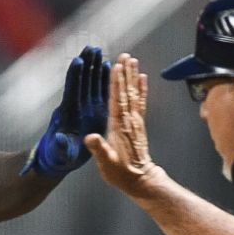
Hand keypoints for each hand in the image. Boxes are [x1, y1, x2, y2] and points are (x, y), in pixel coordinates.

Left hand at [21, 45, 109, 177]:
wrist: (61, 159)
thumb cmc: (58, 157)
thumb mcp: (60, 153)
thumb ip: (61, 146)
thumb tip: (60, 138)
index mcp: (68, 114)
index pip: (71, 91)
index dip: (74, 76)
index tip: (77, 61)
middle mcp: (76, 106)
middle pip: (81, 80)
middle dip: (86, 64)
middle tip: (91, 47)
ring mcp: (85, 106)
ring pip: (90, 82)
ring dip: (94, 66)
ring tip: (99, 50)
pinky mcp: (94, 110)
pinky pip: (100, 91)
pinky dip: (103, 79)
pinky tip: (108, 67)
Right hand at [85, 54, 161, 194]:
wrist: (139, 179)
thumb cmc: (120, 172)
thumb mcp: (105, 163)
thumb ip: (99, 149)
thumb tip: (90, 137)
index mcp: (118, 126)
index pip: (116, 100)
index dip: (116, 83)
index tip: (116, 66)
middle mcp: (128, 120)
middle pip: (126, 92)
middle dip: (125, 73)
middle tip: (125, 55)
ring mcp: (135, 121)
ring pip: (134, 94)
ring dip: (133, 76)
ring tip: (133, 60)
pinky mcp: (139, 124)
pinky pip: (141, 102)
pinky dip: (142, 89)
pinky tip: (143, 78)